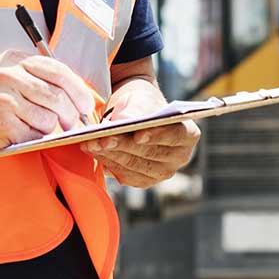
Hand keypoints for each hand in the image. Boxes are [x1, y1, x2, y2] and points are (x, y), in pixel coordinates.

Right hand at [0, 50, 99, 156]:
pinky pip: (35, 135)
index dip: (79, 90)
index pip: (59, 71)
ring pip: (50, 119)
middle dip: (71, 115)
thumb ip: (36, 78)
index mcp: (15, 60)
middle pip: (59, 96)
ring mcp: (6, 100)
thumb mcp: (6, 75)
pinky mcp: (3, 124)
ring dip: (48, 129)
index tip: (86, 105)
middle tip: (72, 124)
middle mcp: (10, 76)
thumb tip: (78, 97)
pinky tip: (18, 134)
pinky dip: (32, 139)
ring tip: (32, 127)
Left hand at [77, 78, 197, 187]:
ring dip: (109, 154)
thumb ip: (138, 107)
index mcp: (188, 134)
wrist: (134, 114)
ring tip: (90, 143)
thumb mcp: (141, 98)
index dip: (156, 136)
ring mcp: (161, 172)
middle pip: (150, 154)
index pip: (175, 136)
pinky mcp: (142, 180)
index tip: (137, 134)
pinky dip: (106, 162)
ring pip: (134, 166)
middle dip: (123, 145)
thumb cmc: (142, 102)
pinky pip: (124, 174)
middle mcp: (179, 158)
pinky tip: (92, 150)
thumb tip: (125, 120)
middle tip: (102, 138)